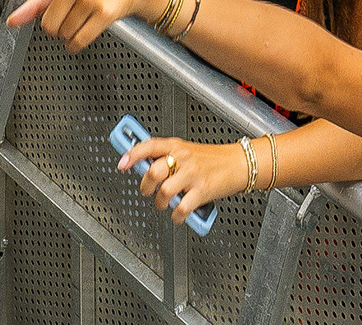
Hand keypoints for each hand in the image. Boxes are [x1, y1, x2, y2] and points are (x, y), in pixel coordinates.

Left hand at [0, 0, 172, 48]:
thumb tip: (13, 19)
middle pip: (47, 21)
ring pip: (62, 33)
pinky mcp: (104, 13)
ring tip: (83, 17)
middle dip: (55, 24)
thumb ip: (39, 0)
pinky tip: (85, 32)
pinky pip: (77, 41)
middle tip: (69, 13)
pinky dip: (76, 44)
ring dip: (68, 33)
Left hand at [115, 129, 256, 224]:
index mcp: (177, 146)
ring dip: (160, 203)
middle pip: (153, 172)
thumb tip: (145, 168)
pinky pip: (181, 208)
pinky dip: (176, 216)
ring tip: (164, 204)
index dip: (133, 154)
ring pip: (164, 192)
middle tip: (148, 192)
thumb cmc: (213, 159)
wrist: (238, 164)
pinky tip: (178, 214)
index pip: (149, 146)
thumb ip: (168, 157)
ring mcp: (193, 174)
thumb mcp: (188, 151)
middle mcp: (183, 158)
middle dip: (145, 187)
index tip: (122, 164)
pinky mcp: (202, 191)